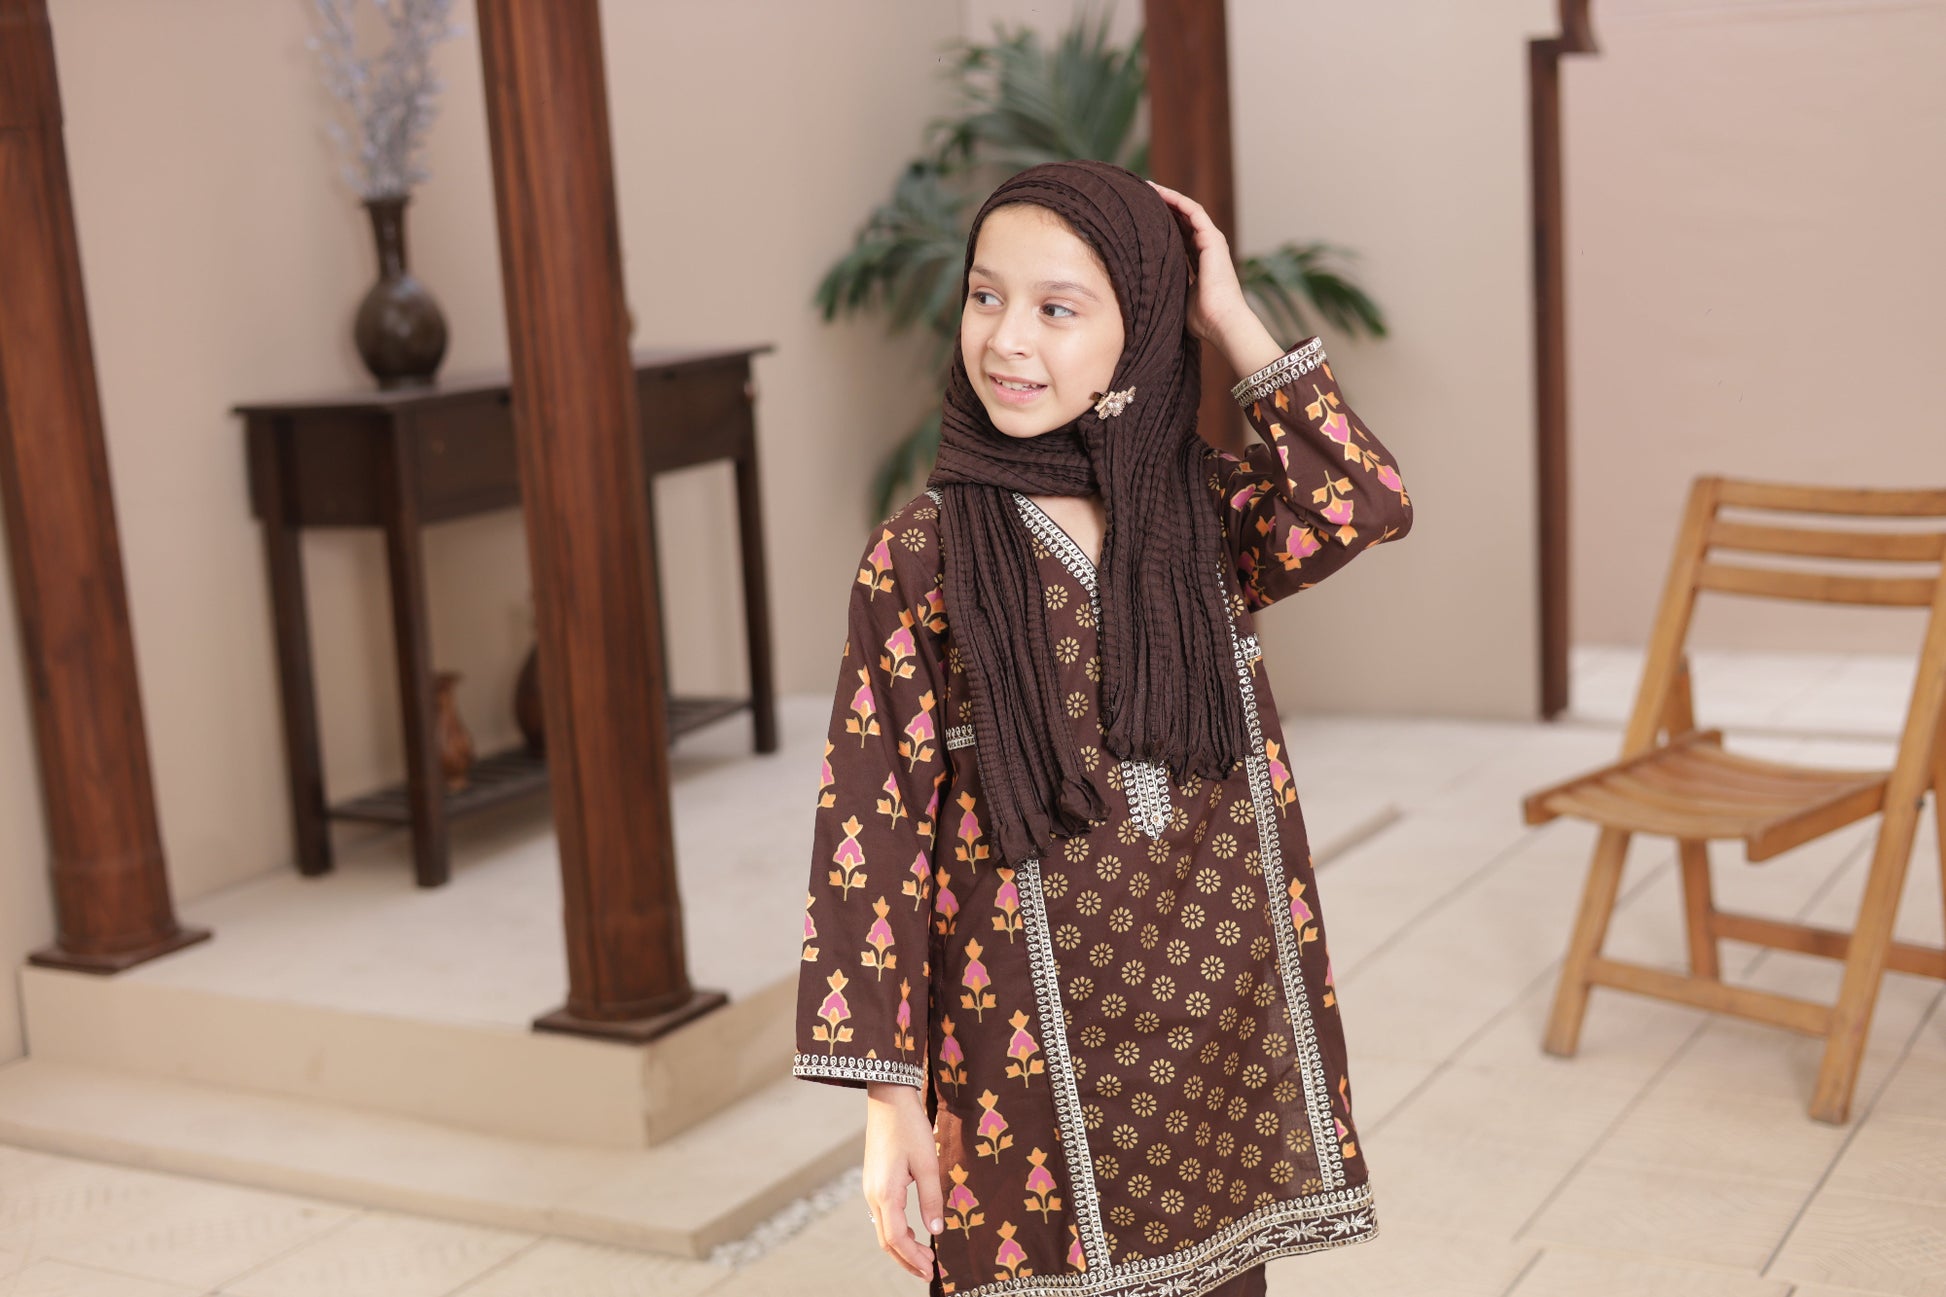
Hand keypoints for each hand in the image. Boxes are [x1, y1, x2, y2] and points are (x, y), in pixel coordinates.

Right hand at [863, 1081, 943, 1279]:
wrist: (889, 1100)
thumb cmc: (910, 1128)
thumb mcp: (928, 1163)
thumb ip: (932, 1199)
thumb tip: (936, 1232)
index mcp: (885, 1193)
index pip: (897, 1238)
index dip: (914, 1258)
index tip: (932, 1269)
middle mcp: (872, 1195)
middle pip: (886, 1241)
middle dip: (907, 1260)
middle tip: (929, 1271)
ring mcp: (870, 1189)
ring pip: (882, 1230)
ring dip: (902, 1247)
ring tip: (924, 1257)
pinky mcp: (873, 1182)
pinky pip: (883, 1217)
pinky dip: (897, 1231)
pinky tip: (914, 1231)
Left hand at [1147, 181, 1283, 378]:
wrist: (1220, 322)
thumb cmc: (1201, 319)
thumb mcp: (1178, 296)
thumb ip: (1167, 284)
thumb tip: (1142, 285)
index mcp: (1199, 261)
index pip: (1177, 236)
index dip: (1160, 224)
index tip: (1139, 216)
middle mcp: (1206, 248)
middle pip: (1181, 220)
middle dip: (1161, 206)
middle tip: (1139, 195)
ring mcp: (1211, 241)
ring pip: (1187, 211)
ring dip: (1167, 197)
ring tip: (1147, 187)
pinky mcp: (1212, 238)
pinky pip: (1193, 211)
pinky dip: (1177, 200)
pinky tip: (1160, 192)